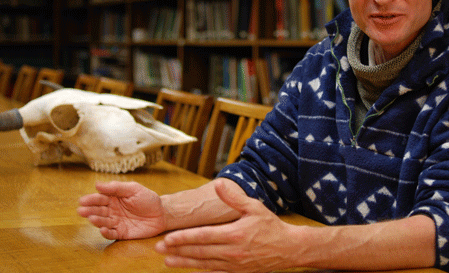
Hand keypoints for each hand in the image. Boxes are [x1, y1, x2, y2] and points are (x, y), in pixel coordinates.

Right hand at [77, 181, 165, 239]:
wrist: (162, 214)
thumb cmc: (148, 199)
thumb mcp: (134, 189)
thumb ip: (117, 187)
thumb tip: (97, 184)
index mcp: (114, 198)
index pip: (100, 198)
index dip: (91, 199)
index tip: (82, 200)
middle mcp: (112, 210)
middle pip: (99, 210)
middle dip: (89, 210)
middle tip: (81, 211)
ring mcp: (117, 222)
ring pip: (103, 222)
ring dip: (96, 221)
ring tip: (91, 219)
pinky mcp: (122, 233)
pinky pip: (112, 234)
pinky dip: (106, 233)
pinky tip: (102, 230)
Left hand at [154, 179, 300, 272]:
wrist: (289, 248)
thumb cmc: (270, 226)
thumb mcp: (254, 207)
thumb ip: (233, 197)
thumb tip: (218, 184)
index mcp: (234, 234)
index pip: (203, 236)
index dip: (184, 238)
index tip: (168, 238)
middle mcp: (232, 252)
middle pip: (199, 252)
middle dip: (177, 251)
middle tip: (159, 248)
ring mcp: (234, 265)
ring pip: (204, 265)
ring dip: (184, 263)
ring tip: (168, 261)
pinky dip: (201, 272)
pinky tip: (189, 270)